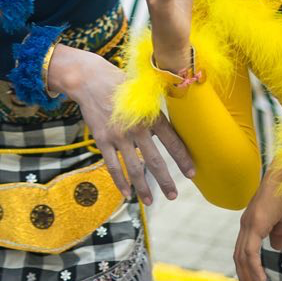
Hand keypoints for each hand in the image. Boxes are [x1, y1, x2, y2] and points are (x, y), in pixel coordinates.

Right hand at [48, 45, 194, 202]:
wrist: (89, 79)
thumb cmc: (118, 84)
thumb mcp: (141, 92)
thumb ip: (155, 109)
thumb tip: (173, 124)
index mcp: (150, 115)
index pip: (172, 141)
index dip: (183, 159)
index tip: (192, 173)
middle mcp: (136, 128)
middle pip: (155, 160)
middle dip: (166, 180)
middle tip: (173, 195)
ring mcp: (118, 136)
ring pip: (134, 167)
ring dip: (143, 186)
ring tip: (151, 201)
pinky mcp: (102, 140)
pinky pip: (112, 165)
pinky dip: (119, 180)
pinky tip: (126, 193)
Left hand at [234, 166, 281, 280]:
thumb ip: (277, 232)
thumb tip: (275, 247)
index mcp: (251, 223)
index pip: (243, 251)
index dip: (246, 269)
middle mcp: (246, 224)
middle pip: (239, 257)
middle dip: (245, 278)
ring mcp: (249, 223)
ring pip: (242, 257)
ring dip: (249, 277)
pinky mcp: (255, 223)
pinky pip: (250, 251)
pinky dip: (254, 267)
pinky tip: (260, 280)